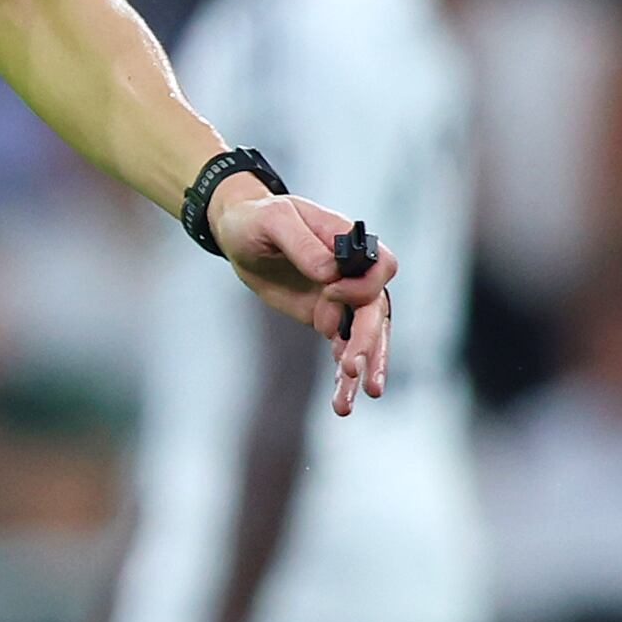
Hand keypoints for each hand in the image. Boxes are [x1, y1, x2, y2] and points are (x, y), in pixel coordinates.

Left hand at [213, 183, 393, 415]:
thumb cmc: (257, 218)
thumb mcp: (273, 221)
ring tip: (348, 403)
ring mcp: (340, 298)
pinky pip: (341, 348)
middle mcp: (352, 273)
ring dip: (362, 369)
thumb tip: (330, 274)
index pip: (382, 267)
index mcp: (349, 243)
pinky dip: (342, 376)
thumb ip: (304, 245)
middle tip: (352, 369)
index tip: (331, 291)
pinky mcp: (324, 317)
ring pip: (364, 337)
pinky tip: (341, 401)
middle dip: (368, 342)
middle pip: (375, 310)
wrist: (239, 233)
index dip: (363, 284)